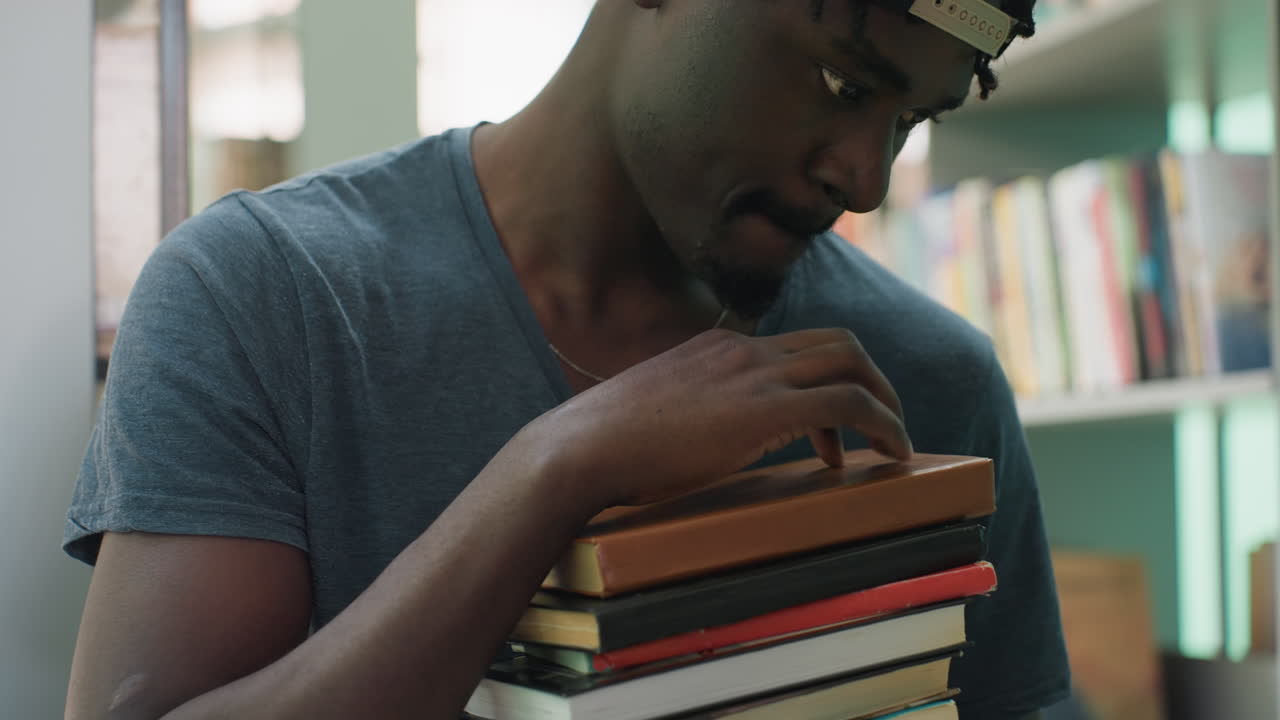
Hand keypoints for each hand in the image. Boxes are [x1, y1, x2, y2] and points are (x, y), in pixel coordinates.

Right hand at [518, 327, 911, 507]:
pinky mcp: (765, 409)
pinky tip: (892, 453)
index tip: (829, 431)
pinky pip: (848, 402)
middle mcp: (743, 350)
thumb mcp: (654, 412)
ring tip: (895, 443)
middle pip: (839, 342)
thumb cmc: (605, 444)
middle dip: (874, 381)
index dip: (828, 380)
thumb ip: (686, 411)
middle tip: (882, 426)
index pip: (796, 346)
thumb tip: (696, 438)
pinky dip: (883, 423)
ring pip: (852, 363)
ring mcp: (755, 374)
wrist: (581, 448)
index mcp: (718, 348)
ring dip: (886, 402)